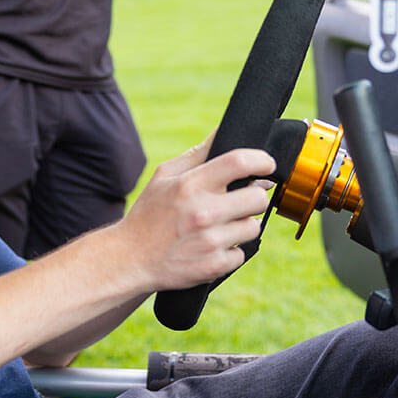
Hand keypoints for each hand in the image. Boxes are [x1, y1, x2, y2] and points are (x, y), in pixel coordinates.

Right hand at [113, 134, 274, 291]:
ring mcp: (210, 241)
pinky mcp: (214, 266)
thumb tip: (223, 131)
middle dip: (255, 196)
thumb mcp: (164, 176)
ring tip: (220, 226)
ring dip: (242, 225)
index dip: (261, 160)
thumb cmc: (149, 214)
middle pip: (258, 197)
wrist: (130, 259)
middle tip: (241, 200)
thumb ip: (197, 154)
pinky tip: (212, 247)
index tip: (266, 164)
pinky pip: (241, 254)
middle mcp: (203, 212)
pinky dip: (230, 251)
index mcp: (190, 185)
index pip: (239, 163)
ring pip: (253, 227)